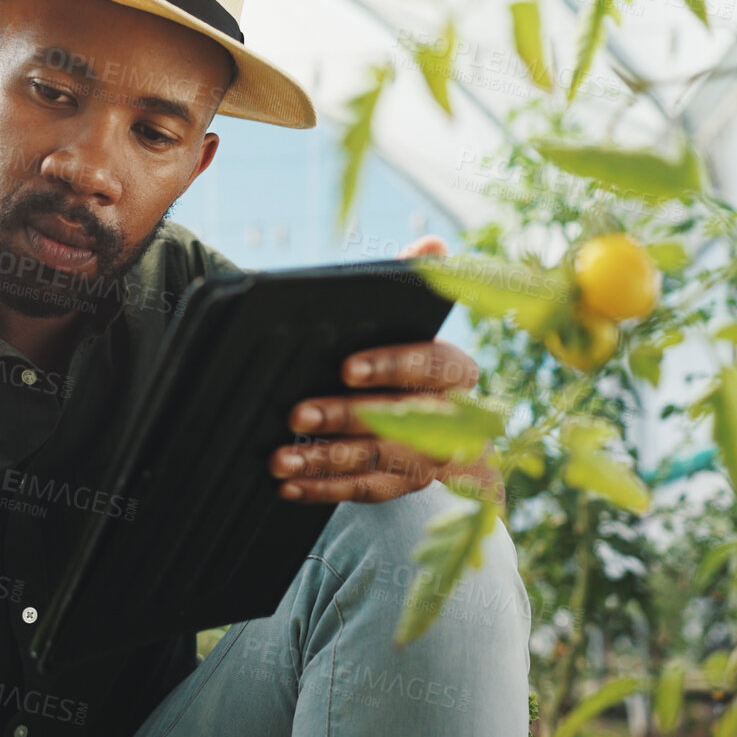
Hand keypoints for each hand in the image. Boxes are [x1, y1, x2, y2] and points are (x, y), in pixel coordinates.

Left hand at [270, 235, 499, 504]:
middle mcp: (452, 419)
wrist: (438, 421)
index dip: (391, 365)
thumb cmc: (408, 357)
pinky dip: (325, 490)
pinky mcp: (406, 487)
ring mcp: (430, 459)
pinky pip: (366, 491)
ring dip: (326, 460)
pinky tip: (288, 484)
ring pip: (379, 461)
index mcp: (456, 372)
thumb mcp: (409, 320)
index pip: (431, 365)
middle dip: (345, 417)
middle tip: (295, 413)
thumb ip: (413, 282)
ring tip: (279, 458)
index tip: (346, 367)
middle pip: (400, 419)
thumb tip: (433, 244)